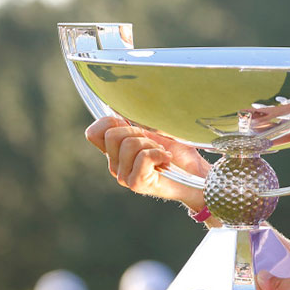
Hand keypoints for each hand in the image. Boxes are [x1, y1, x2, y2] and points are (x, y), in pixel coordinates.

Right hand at [85, 117, 209, 209]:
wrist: (196, 173)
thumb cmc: (178, 151)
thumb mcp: (154, 130)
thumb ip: (134, 121)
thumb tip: (118, 106)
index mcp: (115, 151)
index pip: (93, 133)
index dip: (110, 122)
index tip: (132, 126)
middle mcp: (115, 165)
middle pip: (112, 135)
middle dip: (137, 132)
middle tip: (153, 143)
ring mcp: (124, 176)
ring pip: (129, 144)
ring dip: (151, 145)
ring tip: (161, 154)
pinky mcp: (137, 183)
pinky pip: (143, 157)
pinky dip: (159, 154)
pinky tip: (166, 161)